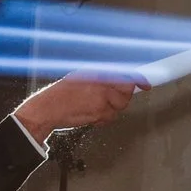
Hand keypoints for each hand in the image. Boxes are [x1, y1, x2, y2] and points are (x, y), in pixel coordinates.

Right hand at [14, 73, 141, 143]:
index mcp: (97, 71)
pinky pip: (110, 117)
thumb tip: (119, 79)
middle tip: (110, 100)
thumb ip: (100, 77)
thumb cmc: (58, 96)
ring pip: (120, 105)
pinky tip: (89, 114)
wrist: (45, 110)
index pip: (125, 73)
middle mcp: (101, 82)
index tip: (145, 84)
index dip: (138, 79)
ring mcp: (101, 97)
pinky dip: (102, 118)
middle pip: (127, 90)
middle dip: (122, 97)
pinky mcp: (99, 111)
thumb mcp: (79, 78)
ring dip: (110, 109)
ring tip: (93, 107)